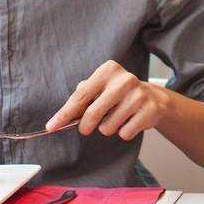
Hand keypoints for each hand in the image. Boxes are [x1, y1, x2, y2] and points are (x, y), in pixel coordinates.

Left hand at [46, 60, 169, 139]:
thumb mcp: (99, 88)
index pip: (81, 95)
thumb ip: (80, 99)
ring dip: (107, 128)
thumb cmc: (117, 94)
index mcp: (108, 70)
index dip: (64, 113)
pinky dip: (123, 132)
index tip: (51, 127)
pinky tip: (129, 121)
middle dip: (85, 126)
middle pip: (93, 113)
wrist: (152, 97)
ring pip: (108, 127)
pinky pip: (125, 133)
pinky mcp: (149, 110)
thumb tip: (59, 119)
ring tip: (115, 119)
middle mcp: (125, 80)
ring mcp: (139, 95)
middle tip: (86, 129)